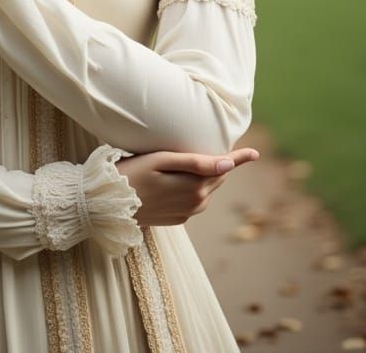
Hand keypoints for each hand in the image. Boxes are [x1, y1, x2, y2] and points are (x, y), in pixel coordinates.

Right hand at [115, 148, 259, 226]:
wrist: (110, 204)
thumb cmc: (133, 173)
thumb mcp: (162, 160)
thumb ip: (196, 162)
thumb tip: (227, 163)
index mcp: (196, 186)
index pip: (223, 168)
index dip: (239, 157)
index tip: (256, 152)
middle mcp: (197, 203)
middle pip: (216, 177)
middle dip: (216, 164)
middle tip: (204, 147)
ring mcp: (188, 213)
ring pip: (206, 189)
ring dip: (203, 176)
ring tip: (182, 163)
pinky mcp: (179, 219)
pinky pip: (193, 200)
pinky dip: (190, 188)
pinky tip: (173, 180)